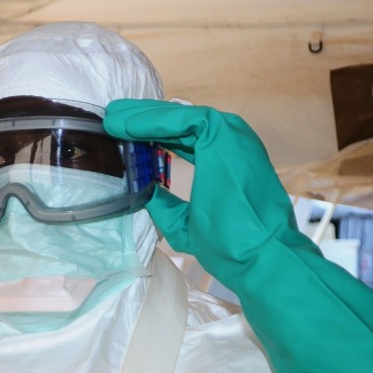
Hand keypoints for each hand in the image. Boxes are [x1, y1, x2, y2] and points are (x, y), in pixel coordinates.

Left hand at [104, 99, 306, 275]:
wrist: (260, 256)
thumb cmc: (232, 247)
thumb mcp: (186, 224)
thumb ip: (166, 205)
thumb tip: (142, 192)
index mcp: (226, 160)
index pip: (184, 139)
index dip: (152, 135)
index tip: (123, 135)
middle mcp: (230, 142)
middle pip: (178, 124)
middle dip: (142, 120)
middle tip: (112, 117)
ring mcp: (230, 135)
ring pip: (176, 117)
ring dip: (141, 117)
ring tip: (112, 117)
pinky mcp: (223, 134)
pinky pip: (178, 120)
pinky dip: (149, 121)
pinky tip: (125, 125)